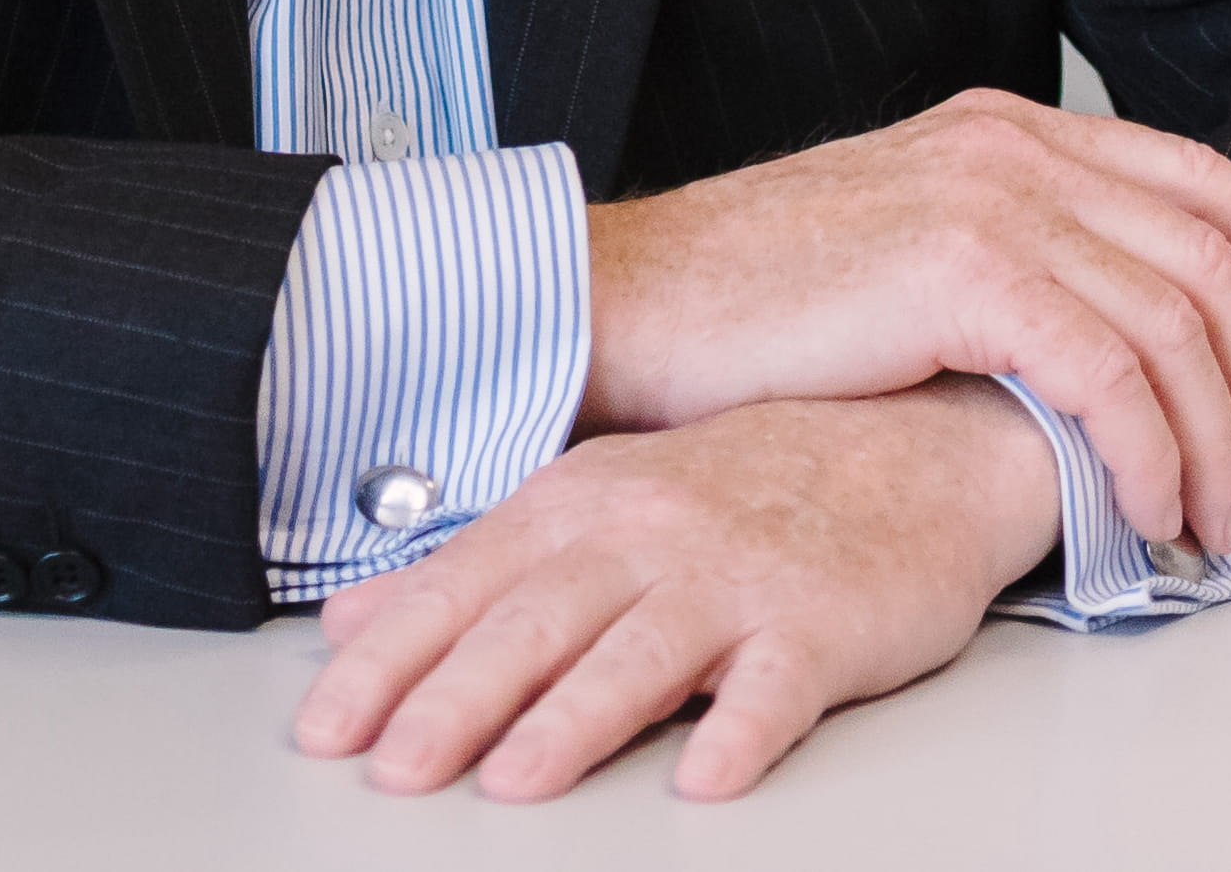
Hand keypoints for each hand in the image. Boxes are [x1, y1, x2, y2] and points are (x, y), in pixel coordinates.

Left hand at [295, 379, 1060, 801]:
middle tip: (392, 769)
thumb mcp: (593, 507)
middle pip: (533, 619)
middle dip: (454, 697)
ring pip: (639, 651)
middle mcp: (646, 531)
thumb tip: (353, 621)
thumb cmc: (740, 491)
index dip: (389, 656)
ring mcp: (734, 577)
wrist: (906, 448)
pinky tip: (707, 774)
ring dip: (572, 718)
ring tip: (514, 781)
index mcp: (579, 505)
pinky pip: (776, 685)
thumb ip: (476, 568)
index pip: (462, 585)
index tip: (324, 723)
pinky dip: (740, 730)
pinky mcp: (819, 625)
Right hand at [582, 88, 1230, 555]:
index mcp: (998, 128)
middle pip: (1207, 252)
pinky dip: (1150, 451)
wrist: (640, 297)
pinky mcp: (964, 268)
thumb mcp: (900, 241)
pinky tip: (1148, 509)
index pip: (1185, 168)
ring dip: (1218, 440)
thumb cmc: (753, 297)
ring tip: (1216, 524)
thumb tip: (1104, 341)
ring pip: (1175, 320)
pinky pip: (1111, 372)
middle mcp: (1007, 144)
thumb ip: (1003, 254)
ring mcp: (988, 197)